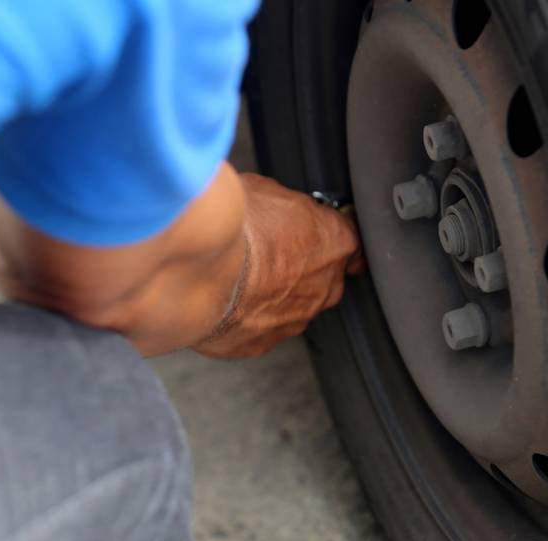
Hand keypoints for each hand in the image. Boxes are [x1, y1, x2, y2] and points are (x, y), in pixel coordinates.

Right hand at [194, 173, 362, 358]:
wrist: (201, 269)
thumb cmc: (236, 227)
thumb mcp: (265, 189)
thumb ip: (283, 205)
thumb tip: (273, 205)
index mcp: (334, 242)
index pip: (347, 242)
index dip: (324, 238)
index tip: (309, 235)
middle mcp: (324, 286)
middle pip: (321, 279)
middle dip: (297, 269)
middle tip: (264, 254)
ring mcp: (295, 320)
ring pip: (289, 308)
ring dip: (268, 296)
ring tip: (235, 278)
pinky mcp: (262, 344)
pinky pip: (256, 329)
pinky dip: (241, 318)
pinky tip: (220, 300)